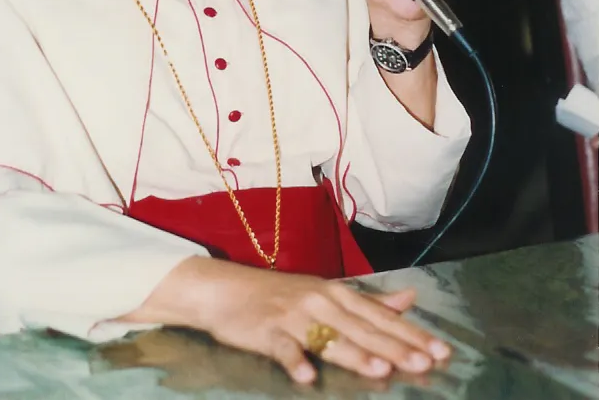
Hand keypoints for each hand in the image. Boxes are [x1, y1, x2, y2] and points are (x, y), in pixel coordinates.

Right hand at [128, 258, 451, 383]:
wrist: (225, 290)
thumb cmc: (280, 295)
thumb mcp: (327, 292)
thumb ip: (369, 300)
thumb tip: (410, 300)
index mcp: (337, 293)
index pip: (381, 317)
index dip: (411, 334)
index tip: (440, 350)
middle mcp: (320, 301)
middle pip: (363, 329)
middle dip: (395, 348)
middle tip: (425, 364)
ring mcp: (293, 316)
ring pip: (330, 338)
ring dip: (355, 354)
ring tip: (381, 370)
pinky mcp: (266, 331)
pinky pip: (283, 348)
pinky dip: (295, 360)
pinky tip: (307, 377)